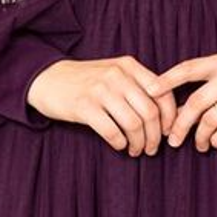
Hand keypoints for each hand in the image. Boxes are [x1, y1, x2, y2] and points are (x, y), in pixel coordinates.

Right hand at [27, 56, 179, 155]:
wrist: (47, 78)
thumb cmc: (86, 80)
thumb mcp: (114, 72)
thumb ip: (138, 84)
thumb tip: (166, 113)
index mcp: (129, 66)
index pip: (162, 92)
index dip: (170, 117)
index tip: (168, 132)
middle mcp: (117, 76)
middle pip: (150, 112)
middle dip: (156, 136)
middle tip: (152, 148)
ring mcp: (100, 90)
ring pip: (133, 124)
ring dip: (139, 143)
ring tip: (136, 150)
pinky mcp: (84, 107)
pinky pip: (112, 132)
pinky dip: (120, 144)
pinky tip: (119, 146)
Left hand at [146, 49, 216, 151]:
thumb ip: (209, 81)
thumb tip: (174, 102)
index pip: (189, 68)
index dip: (167, 80)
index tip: (149, 91)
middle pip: (195, 101)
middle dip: (180, 123)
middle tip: (172, 139)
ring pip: (210, 119)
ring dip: (200, 136)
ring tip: (199, 145)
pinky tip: (215, 143)